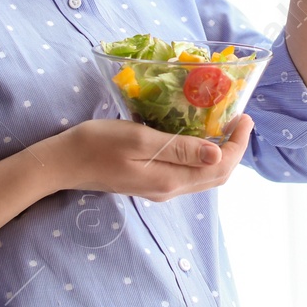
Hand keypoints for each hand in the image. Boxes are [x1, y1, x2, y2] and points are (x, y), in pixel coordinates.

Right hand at [56, 114, 253, 201]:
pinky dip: (200, 156)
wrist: (62, 163)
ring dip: (219, 153)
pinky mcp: (150, 183)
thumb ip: (179, 149)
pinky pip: (187, 172)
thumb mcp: (140, 140)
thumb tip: (218, 154)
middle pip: (217, 175)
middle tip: (239, 119)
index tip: (244, 117)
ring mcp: (160, 188)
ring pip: (203, 175)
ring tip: (223, 124)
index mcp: (171, 179)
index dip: (239, 144)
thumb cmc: (97, 144)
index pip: (221, 167)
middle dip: (234, 149)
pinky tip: (196, 137)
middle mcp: (170, 189)